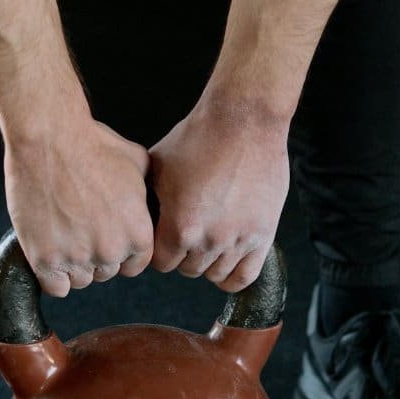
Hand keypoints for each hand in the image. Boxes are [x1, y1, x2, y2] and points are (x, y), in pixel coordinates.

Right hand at [4, 119, 154, 297]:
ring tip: (63, 234)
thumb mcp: (137, 163)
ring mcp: (77, 258)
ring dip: (73, 264)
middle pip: (106, 272)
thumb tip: (151, 201)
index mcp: (138, 234)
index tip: (106, 237)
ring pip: (80, 280)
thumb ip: (147, 192)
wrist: (48, 139)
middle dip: (96, 255)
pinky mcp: (45, 259)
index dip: (120, 251)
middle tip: (80, 228)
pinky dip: (52, 275)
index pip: (134, 265)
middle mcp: (111, 252)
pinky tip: (50, 252)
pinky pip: (55, 287)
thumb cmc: (91, 144)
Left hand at [149, 105, 289, 291]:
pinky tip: (226, 263)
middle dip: (183, 254)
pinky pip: (245, 276)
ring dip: (208, 261)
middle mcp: (209, 240)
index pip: (161, 263)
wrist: (244, 120)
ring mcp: (238, 240)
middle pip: (188, 270)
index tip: (164, 238)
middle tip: (188, 232)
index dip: (160, 250)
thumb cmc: (199, 137)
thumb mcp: (157, 167)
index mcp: (179, 227)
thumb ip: (148, 201)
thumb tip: (137, 218)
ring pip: (215, 274)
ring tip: (207, 240)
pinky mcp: (263, 235)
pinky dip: (232, 276)